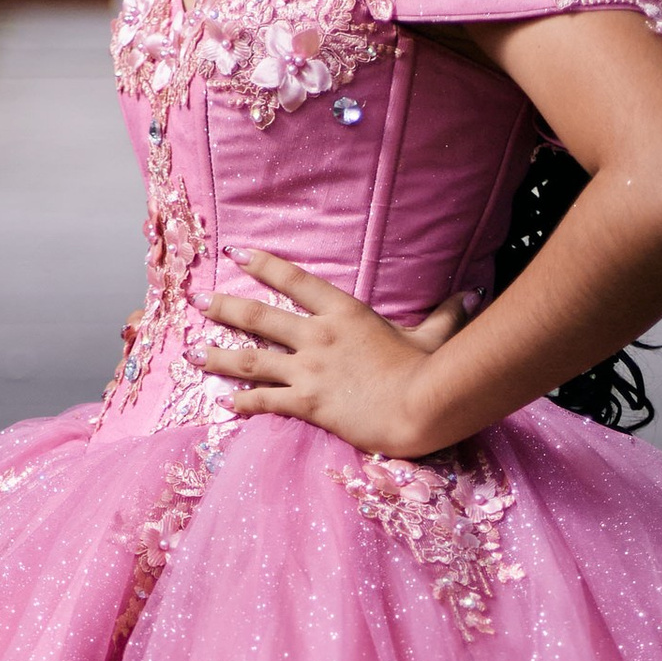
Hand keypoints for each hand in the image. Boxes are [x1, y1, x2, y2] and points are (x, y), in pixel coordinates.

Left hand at [199, 252, 468, 457]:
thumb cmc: (429, 371)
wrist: (421, 407)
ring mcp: (309, 371)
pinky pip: (265, 401)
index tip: (236, 253)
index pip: (294, 279)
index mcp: (344, 313)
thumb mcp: (434, 337)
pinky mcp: (307, 404)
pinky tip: (226, 404)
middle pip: (258, 317)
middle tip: (197, 301)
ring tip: (191, 354)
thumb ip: (445, 315)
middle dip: (223, 308)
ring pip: (249, 360)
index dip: (262, 264)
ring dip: (216, 356)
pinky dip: (243, 402)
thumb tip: (470, 295)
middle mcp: (318, 337)